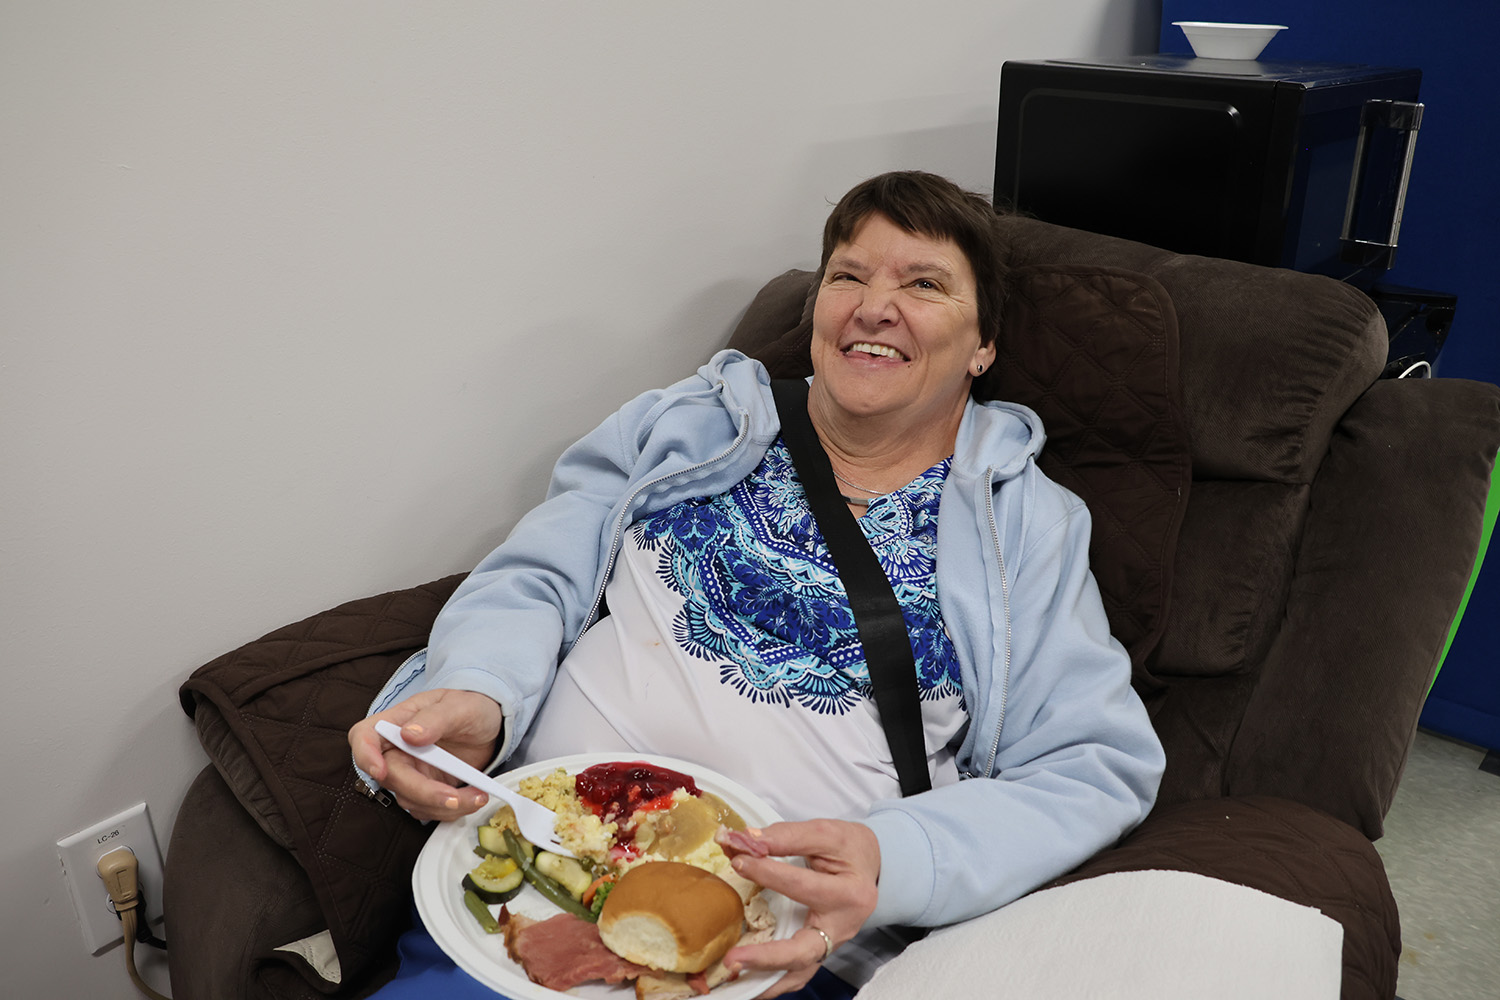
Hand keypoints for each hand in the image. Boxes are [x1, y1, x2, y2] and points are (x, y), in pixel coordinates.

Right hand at [348, 688, 503, 821]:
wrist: (490, 728)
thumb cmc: (470, 709)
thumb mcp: (459, 706)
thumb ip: (435, 718)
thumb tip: (410, 734)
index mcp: (398, 721)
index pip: (364, 736)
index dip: (365, 755)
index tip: (379, 771)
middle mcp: (398, 750)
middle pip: (389, 777)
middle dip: (423, 792)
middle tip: (455, 797)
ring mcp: (411, 772)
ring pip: (410, 799)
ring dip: (443, 805)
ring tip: (478, 795)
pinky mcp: (426, 790)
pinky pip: (427, 809)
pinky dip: (450, 810)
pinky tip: (472, 797)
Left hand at [720, 819, 880, 997]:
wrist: (873, 867)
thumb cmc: (850, 849)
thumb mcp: (826, 833)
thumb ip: (788, 836)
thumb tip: (747, 842)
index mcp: (849, 894)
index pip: (801, 886)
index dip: (766, 872)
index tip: (737, 860)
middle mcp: (842, 928)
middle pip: (803, 952)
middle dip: (767, 957)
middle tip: (733, 959)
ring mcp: (831, 945)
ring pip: (798, 973)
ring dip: (765, 978)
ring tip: (733, 976)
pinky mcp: (820, 952)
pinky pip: (796, 973)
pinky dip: (772, 981)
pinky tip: (745, 980)